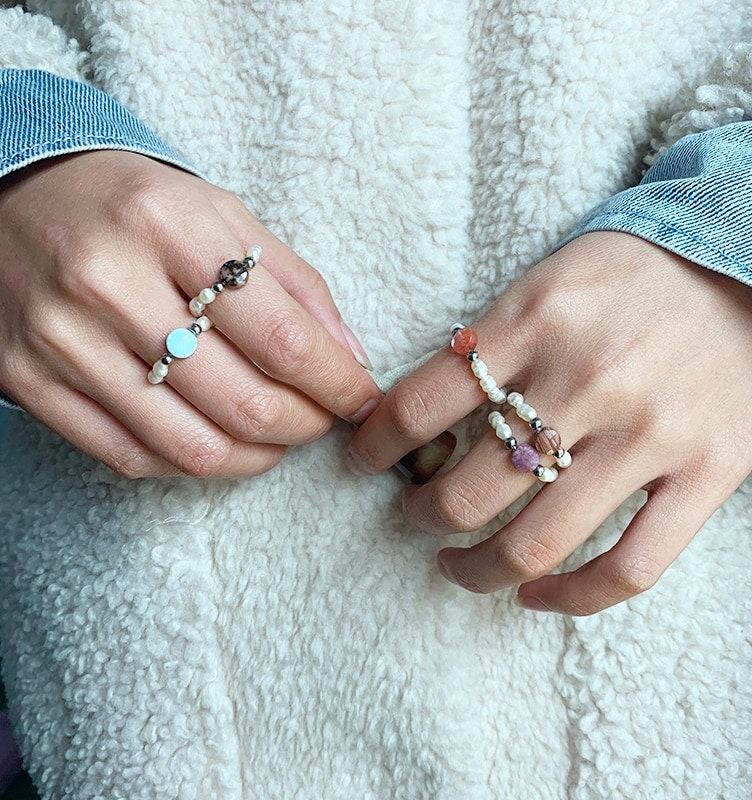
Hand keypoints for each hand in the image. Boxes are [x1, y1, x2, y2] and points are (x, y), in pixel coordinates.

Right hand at [0, 151, 380, 476]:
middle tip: (321, 417)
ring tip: (278, 434)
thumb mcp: (223, 215)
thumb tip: (350, 357)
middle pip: (243, 402)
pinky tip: (221, 440)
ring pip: (192, 446)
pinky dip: (195, 462)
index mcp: (169, 226)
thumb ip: (296, 283)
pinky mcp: (28, 382)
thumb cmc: (138, 208)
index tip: (361, 398)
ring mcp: (62, 340)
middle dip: (305, 424)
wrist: (17, 195)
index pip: (281, 336)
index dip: (337, 383)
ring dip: (258, 455)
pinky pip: (133, 457)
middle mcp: (108, 283)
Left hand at [349, 232, 751, 614]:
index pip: (422, 401)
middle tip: (415, 512)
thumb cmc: (646, 268)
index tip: (364, 458)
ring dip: (476, 569)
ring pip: (536, 543)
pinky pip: (629, 568)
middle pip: (468, 490)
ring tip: (457, 564)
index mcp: (537, 318)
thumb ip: (495, 338)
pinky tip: (534, 595)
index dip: (377, 443)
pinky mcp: (705, 475)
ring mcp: (649, 435)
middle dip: (422, 515)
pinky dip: (570, 599)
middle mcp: (587, 379)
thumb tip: (432, 407)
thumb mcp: (555, 273)